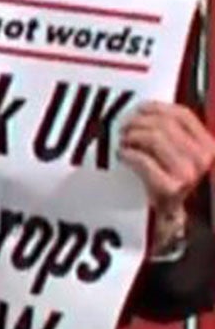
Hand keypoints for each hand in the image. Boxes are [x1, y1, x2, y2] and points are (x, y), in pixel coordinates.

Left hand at [121, 102, 214, 244]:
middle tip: (124, 129)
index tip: (138, 109)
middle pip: (164, 124)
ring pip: (153, 137)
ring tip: (123, 142)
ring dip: (131, 137)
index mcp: (208, 145)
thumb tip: (145, 108)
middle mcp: (203, 157)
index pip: (182, 114)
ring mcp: (188, 172)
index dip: (155, 108)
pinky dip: (128, 154)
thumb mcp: (178, 155)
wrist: (169, 220)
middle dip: (138, 123)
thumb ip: (171, 133)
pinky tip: (122, 155)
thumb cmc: (168, 183)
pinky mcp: (171, 187)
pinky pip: (142, 159)